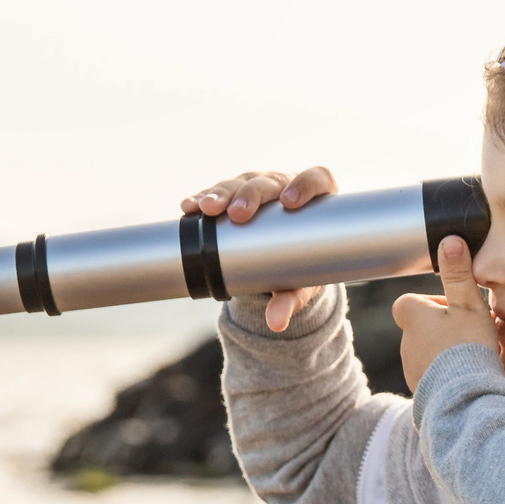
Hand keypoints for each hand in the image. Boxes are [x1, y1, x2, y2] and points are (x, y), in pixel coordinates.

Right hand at [180, 166, 337, 331]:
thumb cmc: (301, 267)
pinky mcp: (234, 194)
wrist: (282, 261)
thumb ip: (291, 301)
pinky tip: (189, 207)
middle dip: (250, 196)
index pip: (316, 180)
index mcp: (315, 199)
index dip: (305, 185)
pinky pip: (217, 193)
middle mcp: (285, 187)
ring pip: (240, 184)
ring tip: (205, 209)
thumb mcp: (300, 284)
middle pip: (269, 183)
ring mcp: (258, 188)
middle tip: (236, 214)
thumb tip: (276, 323)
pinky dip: (202, 199)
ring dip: (221, 194)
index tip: (289, 202)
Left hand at [390, 236, 499, 391]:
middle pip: (421, 328)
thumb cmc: (467, 348)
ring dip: (444, 352)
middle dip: (442, 329)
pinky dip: (447, 375)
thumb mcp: (468, 305)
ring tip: (471, 358)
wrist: (465, 398)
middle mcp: (405, 344)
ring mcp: (411, 370)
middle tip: (469, 335)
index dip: (431, 303)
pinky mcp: (421, 392)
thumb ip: (458, 274)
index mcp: (412, 318)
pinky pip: (433, 377)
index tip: (454, 310)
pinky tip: (467, 377)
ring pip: (427, 353)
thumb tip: (449, 240)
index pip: (410, 302)